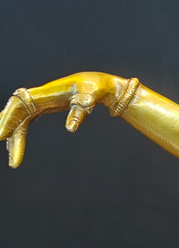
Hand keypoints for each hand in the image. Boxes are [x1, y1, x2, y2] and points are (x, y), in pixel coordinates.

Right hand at [0, 72, 125, 167]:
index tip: (0, 135)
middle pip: (14, 115)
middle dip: (8, 134)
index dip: (8, 120)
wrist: (99, 85)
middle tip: (11, 159)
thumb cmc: (93, 90)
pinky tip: (15, 150)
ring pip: (18, 122)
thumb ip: (79, 112)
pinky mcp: (41, 108)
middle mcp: (36, 97)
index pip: (18, 106)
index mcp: (43, 93)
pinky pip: (24, 123)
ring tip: (14, 163)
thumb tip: (70, 129)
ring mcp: (37, 103)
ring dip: (14, 140)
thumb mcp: (88, 101)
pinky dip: (18, 136)